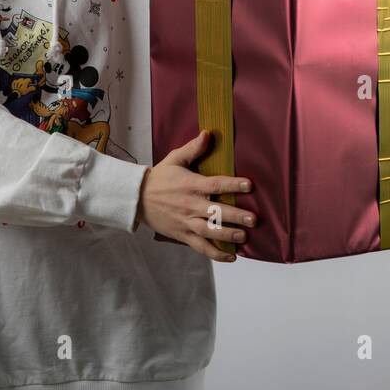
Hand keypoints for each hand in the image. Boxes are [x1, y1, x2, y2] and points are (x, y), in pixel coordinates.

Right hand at [137, 130, 255, 261]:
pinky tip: (231, 256)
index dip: (233, 185)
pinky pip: (200, 247)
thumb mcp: (174, 159)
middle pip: (216, 212)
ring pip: (209, 231)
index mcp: (191, 185)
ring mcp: (186, 222)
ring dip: (227, 235)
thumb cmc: (159, 178)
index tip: (249, 185)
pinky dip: (215, 254)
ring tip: (244, 236)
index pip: (215, 185)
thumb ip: (193, 148)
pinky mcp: (182, 235)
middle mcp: (190, 205)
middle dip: (236, 216)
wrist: (136, 198)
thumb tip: (208, 133)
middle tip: (253, 219)